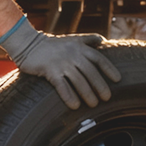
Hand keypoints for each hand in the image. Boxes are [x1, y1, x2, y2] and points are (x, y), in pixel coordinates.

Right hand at [0, 17, 121, 108]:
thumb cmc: (52, 44)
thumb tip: (102, 40)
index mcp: (79, 47)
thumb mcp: (71, 39)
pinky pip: (62, 85)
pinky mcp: (49, 70)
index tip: (118, 80)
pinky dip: (69, 96)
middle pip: (91, 71)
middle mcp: (73, 54)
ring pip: (78, 80)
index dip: (109, 69)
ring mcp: (61, 62)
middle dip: (100, 85)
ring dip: (87, 93)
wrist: (28, 44)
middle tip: (107, 98)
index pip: (99, 58)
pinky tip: (75, 105)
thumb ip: (87, 40)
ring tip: (93, 104)